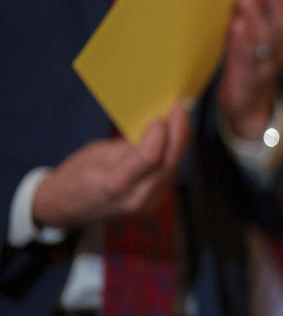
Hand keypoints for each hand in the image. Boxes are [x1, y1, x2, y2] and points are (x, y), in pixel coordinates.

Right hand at [31, 102, 190, 229]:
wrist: (69, 207)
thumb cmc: (77, 176)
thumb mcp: (96, 153)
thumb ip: (128, 145)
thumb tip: (156, 127)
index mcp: (114, 185)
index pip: (149, 158)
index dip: (159, 134)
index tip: (161, 114)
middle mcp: (135, 199)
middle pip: (168, 163)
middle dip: (178, 133)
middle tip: (180, 108)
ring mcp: (147, 205)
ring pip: (172, 167)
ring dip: (179, 141)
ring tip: (179, 117)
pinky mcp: (154, 203)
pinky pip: (169, 173)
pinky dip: (173, 152)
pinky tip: (174, 135)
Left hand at [216, 0, 282, 137]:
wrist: (247, 108)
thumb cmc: (250, 62)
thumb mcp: (261, 35)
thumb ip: (260, 10)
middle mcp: (280, 50)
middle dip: (276, 2)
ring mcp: (265, 65)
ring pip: (267, 41)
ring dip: (256, 17)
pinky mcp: (246, 79)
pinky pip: (247, 59)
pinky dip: (242, 42)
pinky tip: (235, 26)